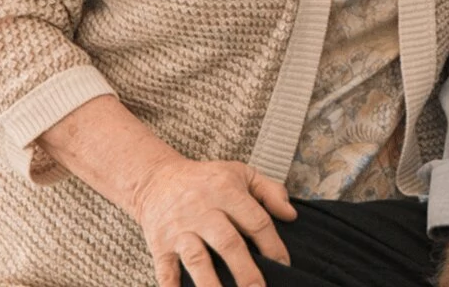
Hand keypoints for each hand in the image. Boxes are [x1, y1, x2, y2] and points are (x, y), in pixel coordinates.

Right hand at [129, 155, 297, 286]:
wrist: (156, 179)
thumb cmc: (208, 180)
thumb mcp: (241, 174)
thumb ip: (270, 191)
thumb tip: (292, 216)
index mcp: (226, 191)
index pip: (255, 221)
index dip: (272, 245)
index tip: (284, 265)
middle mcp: (202, 211)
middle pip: (228, 243)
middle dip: (246, 270)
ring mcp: (179, 230)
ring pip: (197, 259)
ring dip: (212, 284)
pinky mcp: (159, 245)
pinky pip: (166, 270)